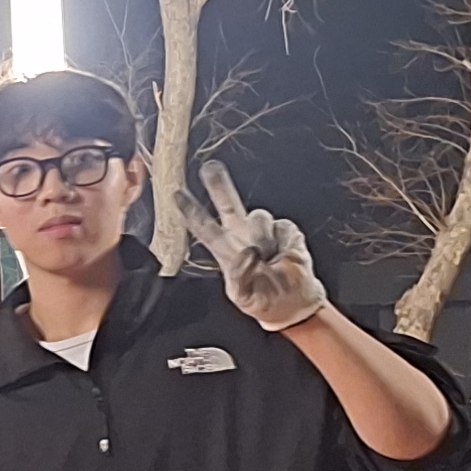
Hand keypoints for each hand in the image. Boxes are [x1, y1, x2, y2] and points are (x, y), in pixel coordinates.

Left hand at [190, 161, 327, 332]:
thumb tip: (248, 252)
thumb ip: (242, 276)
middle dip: (219, 184)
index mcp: (225, 251)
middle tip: (210, 167)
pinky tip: (284, 255)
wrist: (294, 303)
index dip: (191, 211)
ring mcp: (263, 231)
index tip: (177, 195)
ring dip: (262, 237)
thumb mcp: (245, 296)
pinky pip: (283, 227)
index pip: (204, 227)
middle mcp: (241, 235)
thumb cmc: (264, 300)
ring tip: (269, 257)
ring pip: (257, 217)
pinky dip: (284, 243)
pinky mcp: (285, 230)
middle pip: (227, 204)